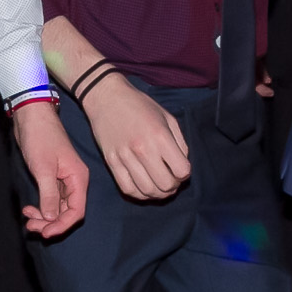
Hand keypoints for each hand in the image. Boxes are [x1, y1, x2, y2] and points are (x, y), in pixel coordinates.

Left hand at [11, 101, 89, 237]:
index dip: (62, 225)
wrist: (31, 117)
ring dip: (44, 216)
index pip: (76, 211)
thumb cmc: (40, 138)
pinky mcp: (52, 177)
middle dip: (50, 222)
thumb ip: (49, 195)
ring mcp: (63, 180)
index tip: (45, 233)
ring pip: (57, 207)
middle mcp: (74, 181)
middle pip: (67, 212)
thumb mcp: (43, 168)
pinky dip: (41, 206)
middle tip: (31, 225)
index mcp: (78, 178)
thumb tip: (52, 218)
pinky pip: (50, 199)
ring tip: (27, 217)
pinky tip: (29, 208)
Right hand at [81, 79, 190, 201]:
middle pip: (165, 185)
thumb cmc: (140, 105)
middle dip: (173, 187)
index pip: (181, 170)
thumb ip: (179, 143)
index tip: (180, 168)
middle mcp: (143, 149)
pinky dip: (139, 194)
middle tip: (171, 180)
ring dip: (158, 194)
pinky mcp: (111, 162)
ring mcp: (125, 157)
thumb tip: (182, 166)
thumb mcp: (167, 117)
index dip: (185, 173)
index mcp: (160, 136)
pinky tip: (144, 187)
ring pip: (147, 191)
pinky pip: (127, 189)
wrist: (107, 97)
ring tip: (159, 186)